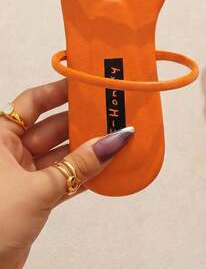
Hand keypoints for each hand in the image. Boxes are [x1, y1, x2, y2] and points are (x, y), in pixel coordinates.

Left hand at [0, 80, 133, 268]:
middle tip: (112, 113)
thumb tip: (114, 141)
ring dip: (86, 151)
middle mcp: (8, 152)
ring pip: (60, 155)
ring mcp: (20, 175)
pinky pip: (62, 178)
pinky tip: (106, 169)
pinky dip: (82, 175)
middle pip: (51, 127)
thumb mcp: (39, 188)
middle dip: (81, 122)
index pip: (32, 102)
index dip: (60, 91)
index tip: (87, 85)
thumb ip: (80, 164)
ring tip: (116, 139)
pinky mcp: (31, 198)